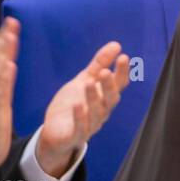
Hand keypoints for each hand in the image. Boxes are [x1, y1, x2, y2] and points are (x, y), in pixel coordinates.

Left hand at [35, 42, 132, 177]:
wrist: (56, 132)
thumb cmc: (73, 104)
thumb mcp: (85, 80)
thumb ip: (99, 64)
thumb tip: (116, 45)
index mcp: (104, 97)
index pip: (118, 84)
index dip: (122, 72)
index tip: (123, 57)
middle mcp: (102, 111)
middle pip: (110, 99)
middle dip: (109, 86)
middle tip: (105, 72)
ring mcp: (90, 125)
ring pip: (96, 112)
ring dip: (93, 98)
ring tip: (89, 84)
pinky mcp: (75, 136)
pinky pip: (80, 128)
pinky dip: (80, 118)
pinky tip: (77, 106)